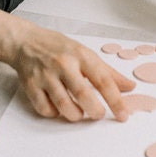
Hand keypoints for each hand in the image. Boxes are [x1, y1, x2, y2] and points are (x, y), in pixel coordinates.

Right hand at [5, 23, 135, 121]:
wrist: (25, 41)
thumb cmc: (58, 48)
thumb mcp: (85, 53)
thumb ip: (108, 72)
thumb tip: (130, 87)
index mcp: (81, 55)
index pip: (103, 80)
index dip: (116, 101)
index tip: (123, 115)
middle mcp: (64, 64)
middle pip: (83, 95)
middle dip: (95, 111)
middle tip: (98, 113)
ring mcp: (46, 75)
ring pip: (64, 106)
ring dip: (75, 115)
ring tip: (79, 112)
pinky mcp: (31, 85)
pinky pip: (45, 109)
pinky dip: (55, 114)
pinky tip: (58, 108)